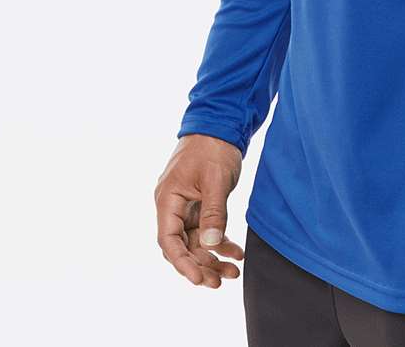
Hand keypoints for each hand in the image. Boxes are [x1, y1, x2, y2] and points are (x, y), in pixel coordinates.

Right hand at [154, 134, 244, 287]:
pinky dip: (220, 242)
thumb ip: (213, 213)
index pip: (169, 241)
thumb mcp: (215, 179)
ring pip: (196, 242)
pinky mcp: (200, 204)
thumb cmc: (214, 146)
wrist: (221, 122)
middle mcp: (173, 206)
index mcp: (168, 199)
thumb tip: (211, 246)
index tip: (199, 279)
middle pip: (182, 246)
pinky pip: (207, 230)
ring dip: (213, 257)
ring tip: (233, 272)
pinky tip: (236, 252)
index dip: (182, 263)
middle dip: (201, 265)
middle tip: (220, 282)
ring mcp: (186, 206)